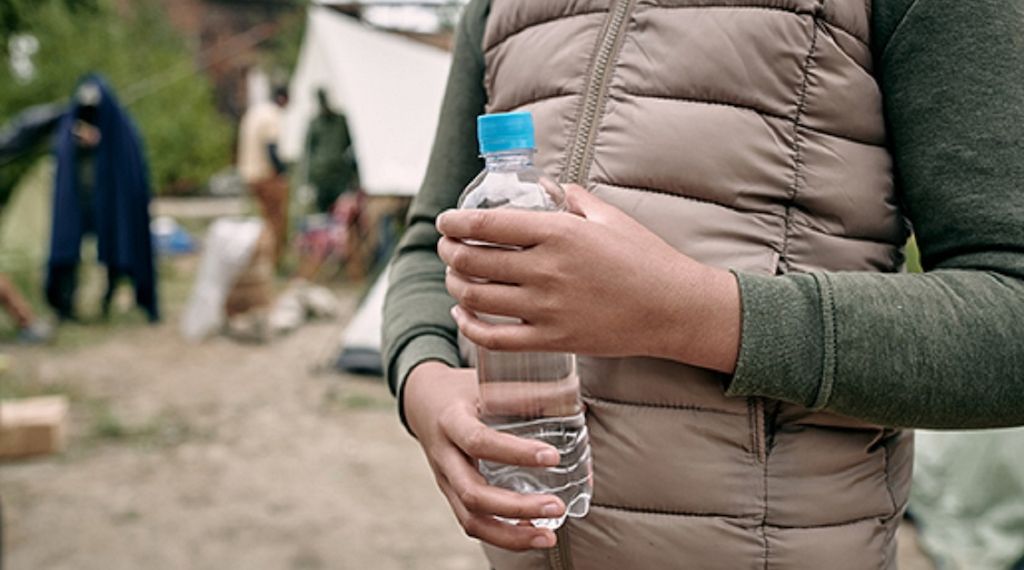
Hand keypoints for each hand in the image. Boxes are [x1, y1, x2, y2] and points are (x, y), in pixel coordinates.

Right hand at [403, 361, 565, 549]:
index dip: (516, 452)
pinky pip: (473, 523)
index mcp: (451, 421)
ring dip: (510, 535)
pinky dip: (503, 535)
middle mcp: (444, 456)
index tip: (552, 457)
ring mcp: (445, 480)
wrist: (422, 401)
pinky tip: (531, 533)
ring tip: (548, 536)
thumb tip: (572, 397)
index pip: (479, 441)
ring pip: (470, 520)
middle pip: (473, 493)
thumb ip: (522, 392)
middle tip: (556, 506)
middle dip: (517, 507)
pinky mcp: (452, 494)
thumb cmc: (462, 391)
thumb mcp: (484, 382)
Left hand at [436, 185, 740, 372]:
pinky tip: (463, 315)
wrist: (673, 308)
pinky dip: (470, 326)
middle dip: (449, 252)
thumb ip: (573, 199)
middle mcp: (547, 270)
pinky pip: (495, 338)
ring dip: (455, 286)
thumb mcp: (609, 218)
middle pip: (473, 261)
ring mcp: (547, 309)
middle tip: (446, 247)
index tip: (444, 222)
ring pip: (477, 299)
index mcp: (558, 233)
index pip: (487, 225)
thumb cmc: (645, 258)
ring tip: (453, 278)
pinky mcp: (552, 340)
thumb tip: (549, 187)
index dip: (455, 223)